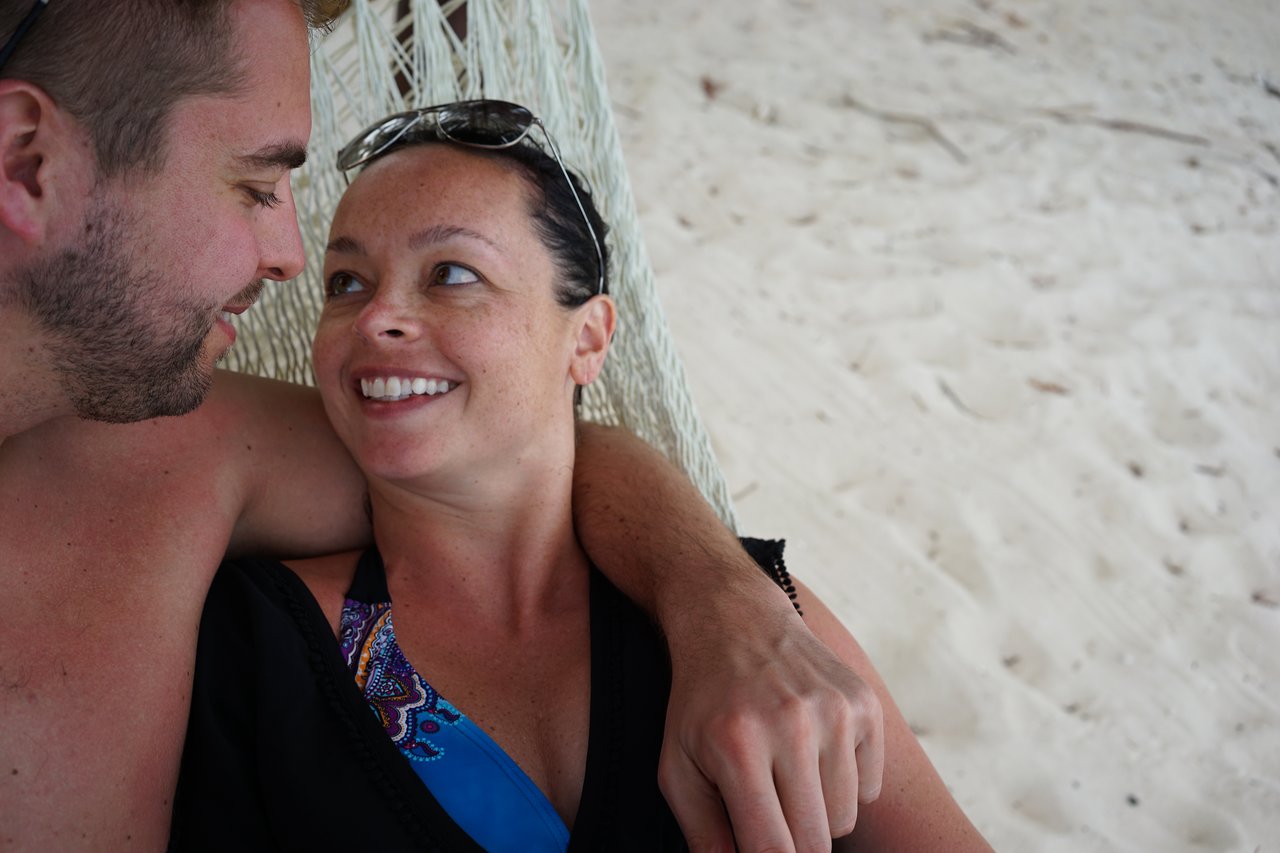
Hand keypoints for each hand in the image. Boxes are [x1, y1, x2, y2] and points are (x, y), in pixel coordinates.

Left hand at [658, 575, 883, 851]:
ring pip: (845, 819)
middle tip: (767, 818)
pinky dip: (844, 786)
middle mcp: (792, 725)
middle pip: (816, 842)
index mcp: (738, 746)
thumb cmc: (701, 704)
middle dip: (793, 846)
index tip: (762, 851)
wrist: (735, 620)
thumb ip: (703, 835)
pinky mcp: (864, 703)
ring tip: (784, 779)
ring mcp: (835, 711)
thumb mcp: (677, 767)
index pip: (773, 850)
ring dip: (818, 816)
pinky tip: (812, 752)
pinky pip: (870, 788)